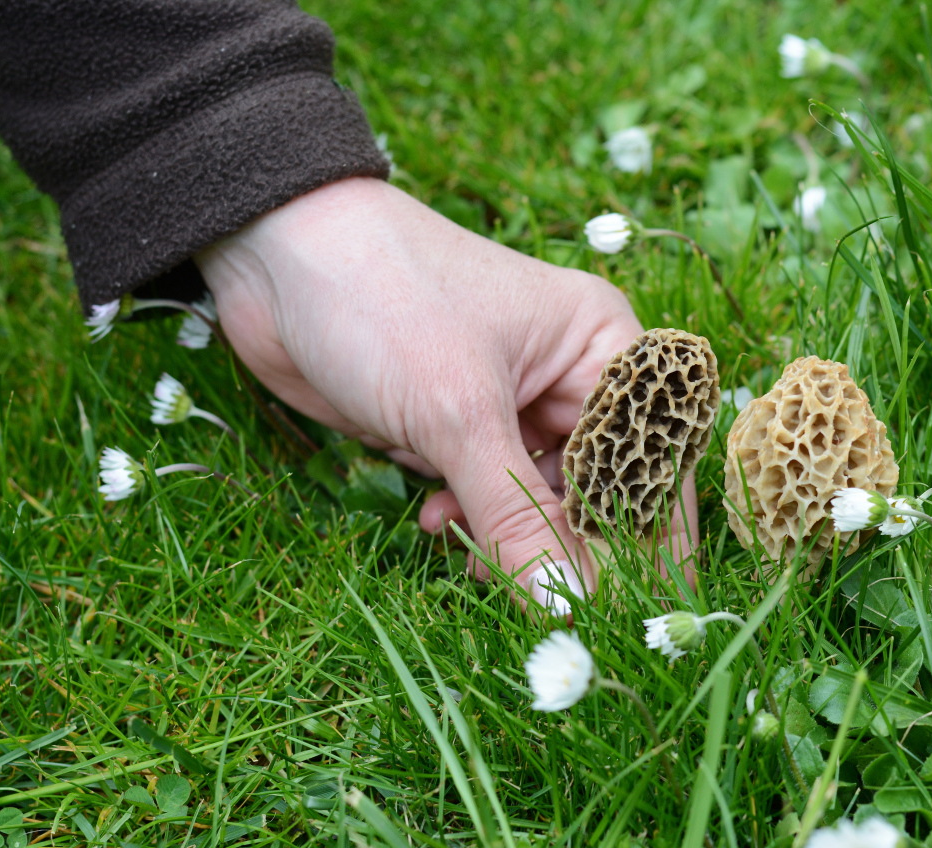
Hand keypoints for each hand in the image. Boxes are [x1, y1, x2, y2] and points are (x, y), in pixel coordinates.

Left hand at [195, 177, 697, 610]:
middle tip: (535, 597)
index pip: (655, 459)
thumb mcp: (457, 411)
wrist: (276, 255)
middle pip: (600, 490)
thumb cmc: (387, 299)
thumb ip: (514, 515)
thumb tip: (566, 608)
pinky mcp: (461, 424)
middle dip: (564, 543)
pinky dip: (464, 515)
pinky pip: (486, 494)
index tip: (629, 608)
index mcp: (604, 347)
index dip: (650, 537)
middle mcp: (572, 376)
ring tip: (463, 546)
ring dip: (504, 533)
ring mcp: (515, 402)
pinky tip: (431, 516)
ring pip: (540, 501)